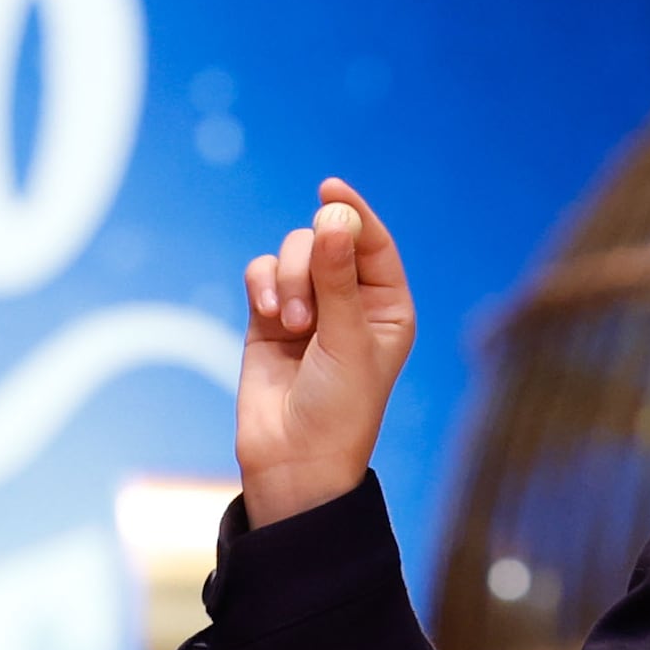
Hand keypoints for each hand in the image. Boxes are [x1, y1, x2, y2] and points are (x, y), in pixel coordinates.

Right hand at [234, 178, 417, 529]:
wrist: (294, 461)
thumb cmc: (340, 409)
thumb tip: (333, 215)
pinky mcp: (267, 319)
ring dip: (288, 279)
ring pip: (291, 254)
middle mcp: (349, 301)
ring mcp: (307, 308)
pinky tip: (269, 315)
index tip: (330, 189)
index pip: (374, 242)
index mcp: (387, 306)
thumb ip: (338, 277)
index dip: (354, 212)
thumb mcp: (348, 340)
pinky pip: (262, 274)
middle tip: (311, 305)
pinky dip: (263, 285)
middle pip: (326, 240)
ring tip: (293, 325)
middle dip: (312, 262)